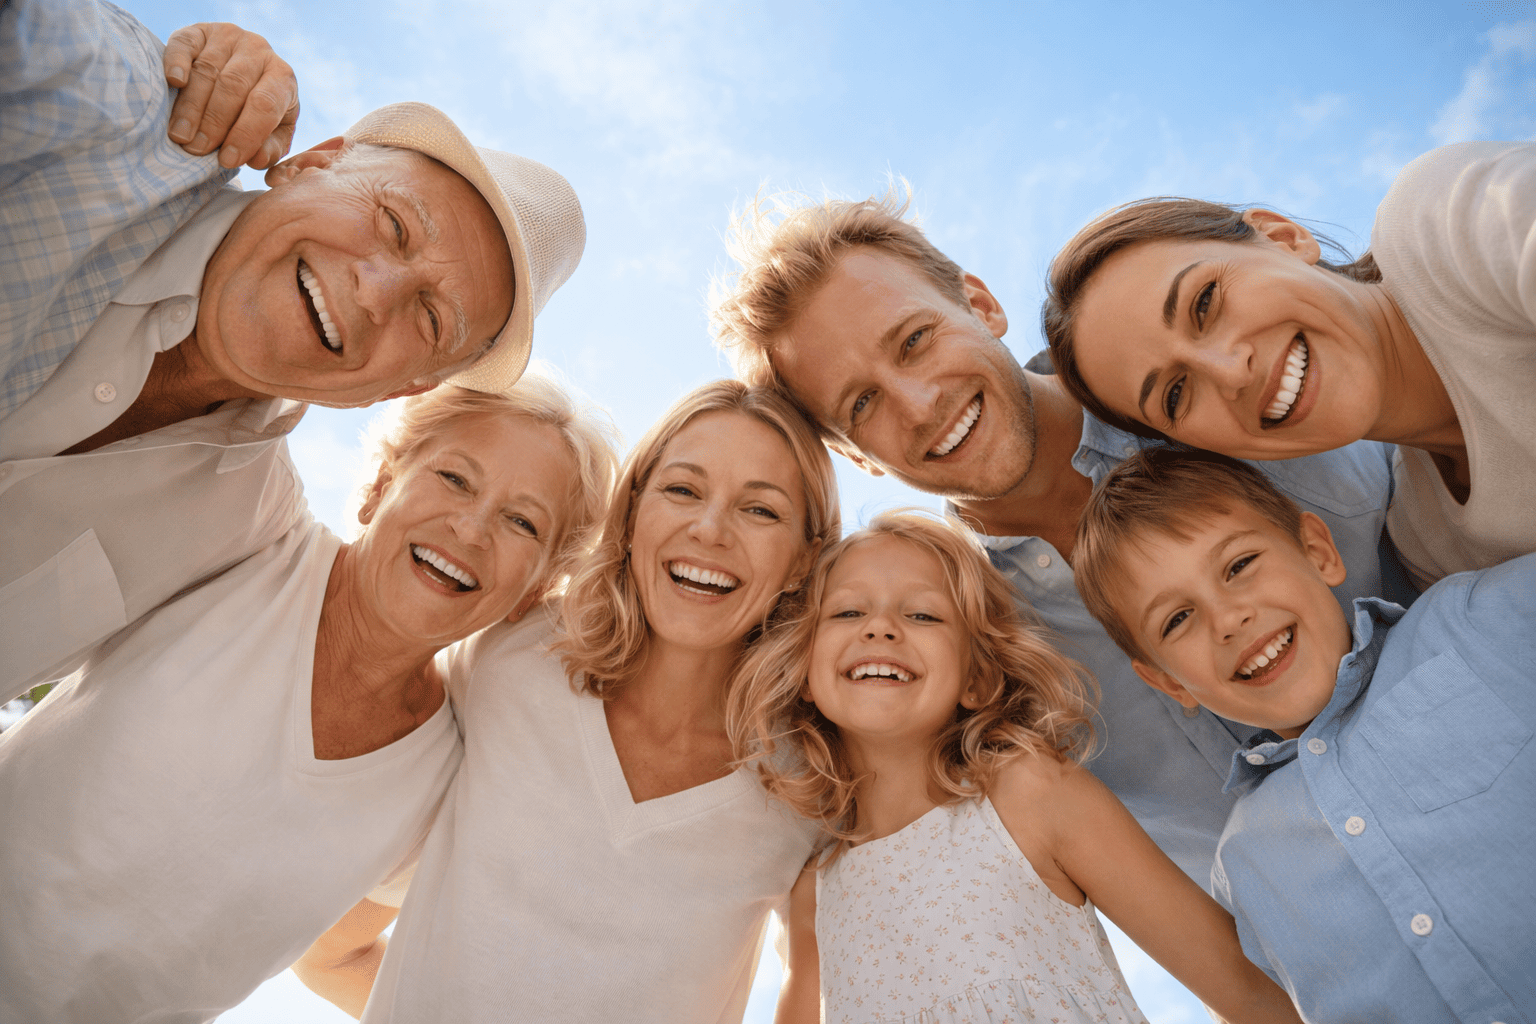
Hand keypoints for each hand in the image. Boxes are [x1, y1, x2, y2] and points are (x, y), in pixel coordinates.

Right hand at [163, 23, 299, 169]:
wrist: (238, 75)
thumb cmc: (257, 114)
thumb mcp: (273, 134)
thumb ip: (269, 149)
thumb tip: (255, 160)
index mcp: (282, 77)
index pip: (265, 105)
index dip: (246, 134)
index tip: (227, 161)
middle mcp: (259, 50)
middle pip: (233, 87)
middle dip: (214, 123)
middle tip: (196, 150)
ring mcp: (228, 36)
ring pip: (207, 71)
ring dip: (191, 107)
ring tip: (180, 136)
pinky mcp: (198, 30)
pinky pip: (184, 45)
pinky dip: (177, 62)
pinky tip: (174, 83)